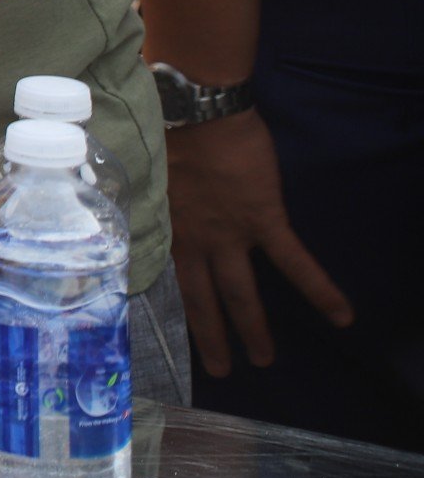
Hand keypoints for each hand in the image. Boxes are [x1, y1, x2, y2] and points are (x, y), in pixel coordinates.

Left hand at [166, 109, 352, 374]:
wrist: (195, 107)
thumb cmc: (166, 125)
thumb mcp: (147, 167)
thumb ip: (150, 192)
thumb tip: (136, 197)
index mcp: (169, 225)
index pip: (174, 277)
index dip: (179, 303)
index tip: (181, 330)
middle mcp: (196, 238)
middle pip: (205, 297)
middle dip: (213, 336)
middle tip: (223, 370)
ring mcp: (230, 232)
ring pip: (242, 291)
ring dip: (253, 328)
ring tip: (264, 361)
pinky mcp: (263, 218)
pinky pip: (294, 262)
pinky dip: (319, 289)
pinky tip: (341, 315)